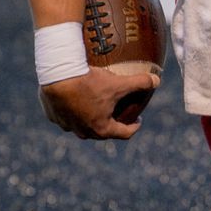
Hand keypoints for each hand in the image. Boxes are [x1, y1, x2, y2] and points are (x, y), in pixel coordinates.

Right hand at [38, 62, 158, 139]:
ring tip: (95, 105)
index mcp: (101, 129)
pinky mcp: (53, 116)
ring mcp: (67, 126)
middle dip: (112, 123)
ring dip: (90, 118)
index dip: (134, 127)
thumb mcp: (118, 82)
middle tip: (118, 112)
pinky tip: (74, 99)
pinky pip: (66, 115)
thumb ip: (140, 83)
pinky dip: (72, 110)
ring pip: (82, 125)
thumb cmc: (89, 83)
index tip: (138, 119)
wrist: (57, 77)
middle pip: (102, 131)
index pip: (124, 133)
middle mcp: (84, 132)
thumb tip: (157, 81)